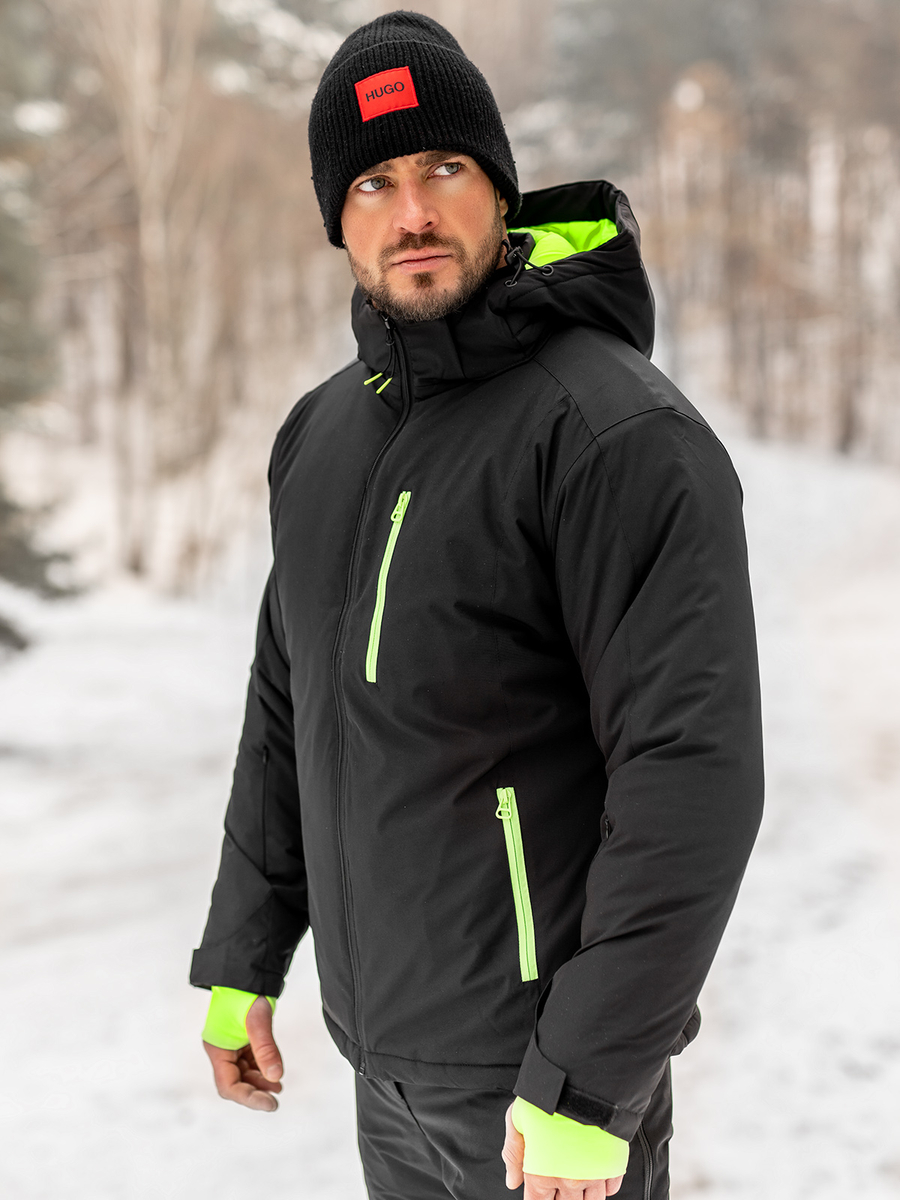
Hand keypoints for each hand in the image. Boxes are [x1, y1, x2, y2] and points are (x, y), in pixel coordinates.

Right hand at [203, 994, 283, 1110]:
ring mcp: (230, 1045)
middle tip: (276, 1098)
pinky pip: (249, 1061)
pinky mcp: (240, 1039)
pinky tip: (273, 1074)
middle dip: (255, 1091)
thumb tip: (277, 1077)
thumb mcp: (258, 1020)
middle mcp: (222, 1050)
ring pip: (243, 1073)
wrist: (246, 970)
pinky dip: (261, 1069)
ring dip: (259, 1082)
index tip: (270, 1104)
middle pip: (235, 1082)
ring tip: (278, 1086)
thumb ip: (265, 1049)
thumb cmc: (246, 991)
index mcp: (217, 1048)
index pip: (229, 1085)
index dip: (249, 1098)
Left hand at [502, 1103, 623, 1198]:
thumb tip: (512, 1181)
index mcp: (542, 1175)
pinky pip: (612, 1188)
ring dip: (584, 1196)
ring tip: (578, 1183)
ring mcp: (593, 1175)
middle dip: (562, 1198)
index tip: (540, 1193)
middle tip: (560, 1183)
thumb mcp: (516, 1121)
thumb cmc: (545, 1100)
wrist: (580, 1084)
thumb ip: (513, 1154)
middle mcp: (568, 1182)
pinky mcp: (612, 1163)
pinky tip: (598, 1176)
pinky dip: (605, 1187)